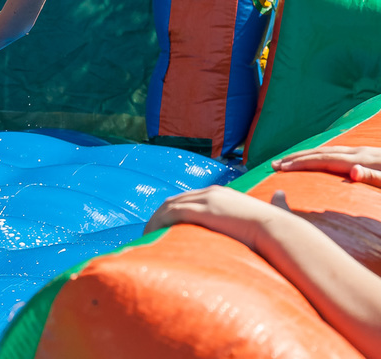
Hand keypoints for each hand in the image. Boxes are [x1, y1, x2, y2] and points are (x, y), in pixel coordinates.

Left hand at [143, 185, 293, 248]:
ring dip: (155, 221)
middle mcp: (211, 192)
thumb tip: (282, 195)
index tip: (163, 226)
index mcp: (221, 193)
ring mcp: (206, 199)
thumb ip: (273, 204)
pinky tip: (152, 235)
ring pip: (169, 206)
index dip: (172, 211)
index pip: (188, 199)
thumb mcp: (268, 213)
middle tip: (149, 232)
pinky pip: (172, 213)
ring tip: (146, 237)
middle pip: (174, 200)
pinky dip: (159, 222)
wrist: (279, 229)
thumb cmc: (279, 228)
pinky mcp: (204, 209)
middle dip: (159, 216)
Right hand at [273, 145, 380, 186]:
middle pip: (321, 152)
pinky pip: (335, 153)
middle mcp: (359, 152)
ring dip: (304, 155)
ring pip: (327, 150)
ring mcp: (362, 152)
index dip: (302, 163)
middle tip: (274, 164)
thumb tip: (354, 171)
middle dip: (296, 157)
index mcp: (362, 160)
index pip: (325, 160)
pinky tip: (313, 161)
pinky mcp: (366, 155)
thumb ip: (374, 177)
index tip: (282, 168)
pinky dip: (318, 156)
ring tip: (286, 161)